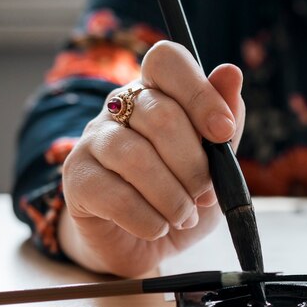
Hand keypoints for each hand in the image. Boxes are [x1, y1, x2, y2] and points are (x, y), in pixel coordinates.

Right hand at [59, 41, 245, 276]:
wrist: (144, 245)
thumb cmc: (181, 197)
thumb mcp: (215, 166)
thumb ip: (225, 124)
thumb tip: (231, 73)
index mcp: (156, 92)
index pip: (167, 61)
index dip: (200, 94)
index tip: (223, 133)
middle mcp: (120, 106)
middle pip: (160, 115)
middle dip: (194, 166)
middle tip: (204, 195)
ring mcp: (92, 139)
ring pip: (136, 157)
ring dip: (172, 197)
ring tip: (183, 217)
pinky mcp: (76, 178)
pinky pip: (114, 196)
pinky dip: (148, 219)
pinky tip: (158, 227)